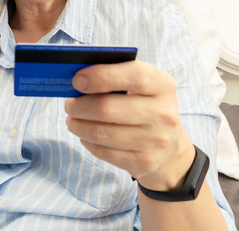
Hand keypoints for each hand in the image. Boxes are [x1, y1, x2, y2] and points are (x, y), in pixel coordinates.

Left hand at [64, 60, 195, 190]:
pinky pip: (103, 152)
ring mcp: (156, 141)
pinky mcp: (144, 162)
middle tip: (69, 104)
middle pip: (108, 108)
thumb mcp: (141, 86)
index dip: (102, 76)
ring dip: (78, 125)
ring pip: (100, 133)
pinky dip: (87, 141)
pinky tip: (85, 134)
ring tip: (72, 119)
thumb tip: (79, 79)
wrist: (169, 146)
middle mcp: (164, 114)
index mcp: (163, 86)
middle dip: (80, 106)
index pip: (135, 77)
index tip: (78, 80)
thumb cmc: (145, 106)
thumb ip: (115, 76)